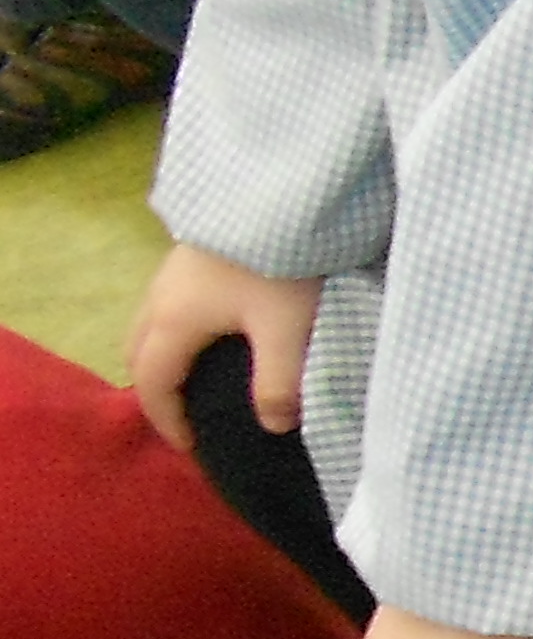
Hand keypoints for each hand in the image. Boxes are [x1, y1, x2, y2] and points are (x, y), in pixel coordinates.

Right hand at [123, 242, 319, 451]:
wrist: (281, 191)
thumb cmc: (280, 262)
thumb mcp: (286, 328)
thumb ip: (279, 382)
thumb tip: (274, 425)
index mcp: (173, 321)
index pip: (152, 383)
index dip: (167, 420)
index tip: (191, 447)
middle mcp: (160, 295)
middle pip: (140, 351)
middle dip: (156, 387)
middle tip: (188, 414)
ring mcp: (172, 269)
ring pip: (151, 322)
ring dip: (164, 354)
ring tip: (200, 376)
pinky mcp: (193, 251)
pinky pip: (169, 301)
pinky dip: (178, 329)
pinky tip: (217, 330)